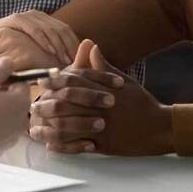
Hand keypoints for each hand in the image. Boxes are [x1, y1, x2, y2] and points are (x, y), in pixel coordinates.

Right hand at [0, 10, 78, 68]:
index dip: (74, 44)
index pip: (66, 30)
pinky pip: (35, 29)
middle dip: (71, 45)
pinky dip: (45, 40)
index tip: (81, 59)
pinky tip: (51, 51)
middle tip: (76, 61)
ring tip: (66, 59)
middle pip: (62, 28)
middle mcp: (37, 15)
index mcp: (43, 20)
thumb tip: (67, 64)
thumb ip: (44, 50)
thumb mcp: (29, 48)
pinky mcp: (17, 19)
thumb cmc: (6, 48)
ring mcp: (27, 16)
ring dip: (61, 44)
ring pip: (51, 28)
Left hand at [30, 40, 173, 155]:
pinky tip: (51, 144)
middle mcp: (101, 106)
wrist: (159, 126)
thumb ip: (102, 66)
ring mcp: (103, 126)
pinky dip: (63, 145)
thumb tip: (91, 45)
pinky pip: (79, 145)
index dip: (56, 81)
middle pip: (67, 103)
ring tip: (36, 129)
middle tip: (33, 107)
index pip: (74, 81)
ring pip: (69, 126)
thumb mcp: (122, 80)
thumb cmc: (140, 102)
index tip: (42, 82)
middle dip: (47, 105)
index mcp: (103, 88)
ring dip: (50, 128)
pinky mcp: (105, 144)